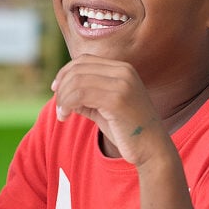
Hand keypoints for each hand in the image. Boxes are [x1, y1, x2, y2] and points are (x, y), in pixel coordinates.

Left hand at [51, 54, 167, 165]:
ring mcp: (122, 84)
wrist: (153, 149)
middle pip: (78, 68)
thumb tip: (60, 89)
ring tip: (62, 114)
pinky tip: (65, 116)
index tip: (56, 89)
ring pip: (77, 81)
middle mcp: (124, 71)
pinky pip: (80, 95)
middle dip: (62, 87)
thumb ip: (86, 96)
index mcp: (123, 69)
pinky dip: (66, 104)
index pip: (84, 59)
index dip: (65, 72)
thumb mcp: (103, 108)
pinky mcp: (117, 99)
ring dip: (62, 98)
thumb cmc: (127, 130)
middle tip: (59, 107)